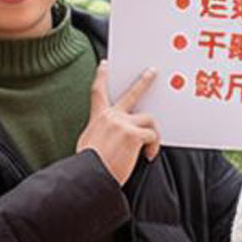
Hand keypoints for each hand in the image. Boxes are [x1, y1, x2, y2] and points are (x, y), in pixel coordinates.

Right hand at [77, 62, 160, 184]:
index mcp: (98, 119)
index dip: (102, 77)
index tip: (105, 65)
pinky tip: (148, 157)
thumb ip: (102, 132)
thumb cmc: (89, 166)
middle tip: (152, 72)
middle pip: (131, 94)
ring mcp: (123, 123)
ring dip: (154, 132)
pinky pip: (152, 136)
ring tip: (150, 147)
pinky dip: (153, 146)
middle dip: (143, 81)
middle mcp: (110, 117)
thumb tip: (115, 136)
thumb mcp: (88, 142)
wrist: (90, 176)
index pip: (98, 92)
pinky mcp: (133, 134)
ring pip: (148, 118)